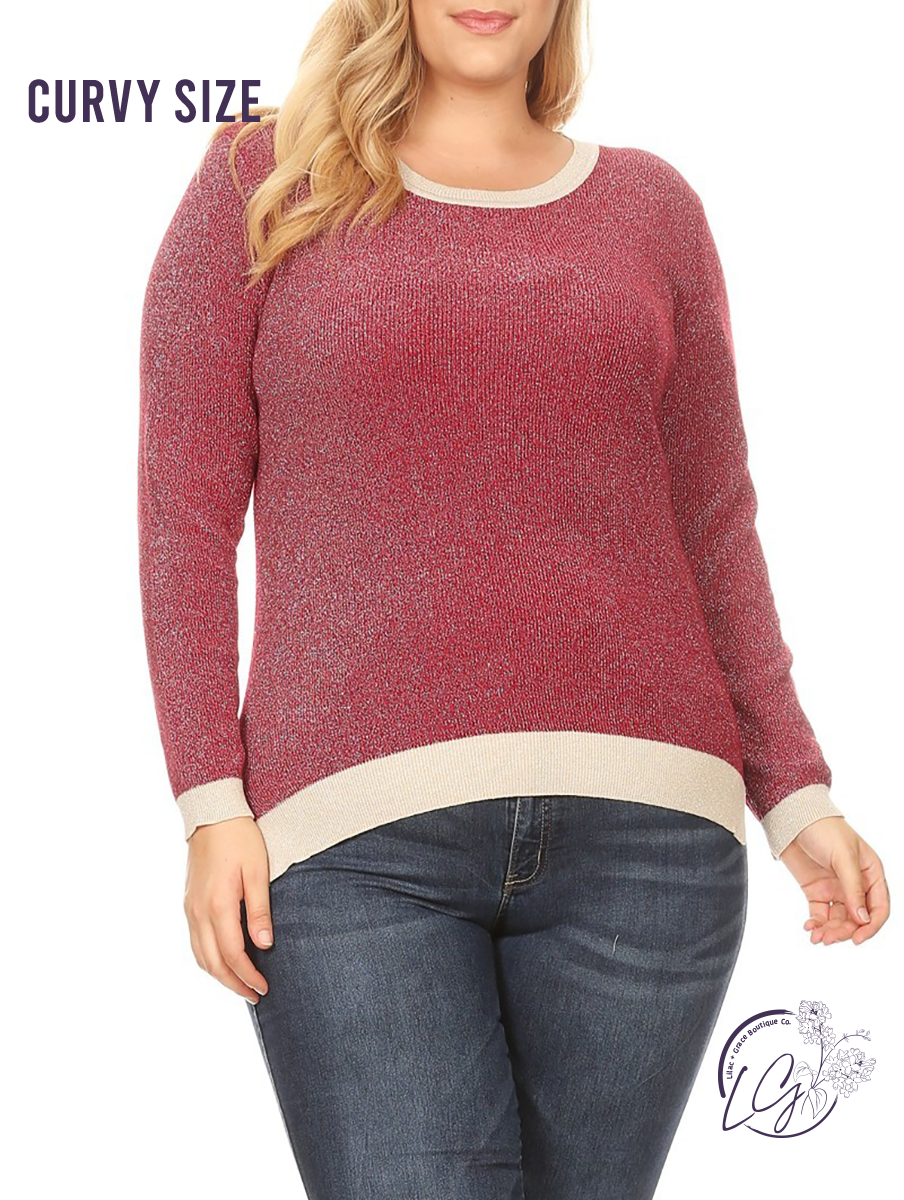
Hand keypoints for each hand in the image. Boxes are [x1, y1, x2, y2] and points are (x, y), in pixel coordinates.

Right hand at [183, 815, 272, 1001]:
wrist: (212, 815)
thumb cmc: (240, 839)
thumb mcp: (258, 871)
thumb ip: (260, 909)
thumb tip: (265, 944)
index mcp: (218, 905)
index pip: (232, 955)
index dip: (248, 976)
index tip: (264, 988)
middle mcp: (198, 911)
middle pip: (212, 962)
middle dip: (233, 984)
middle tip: (255, 996)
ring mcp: (189, 908)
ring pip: (199, 956)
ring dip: (219, 975)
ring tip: (241, 984)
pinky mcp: (188, 903)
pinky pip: (194, 942)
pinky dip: (207, 959)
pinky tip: (222, 961)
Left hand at [779, 816, 889, 945]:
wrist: (792, 818)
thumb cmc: (824, 829)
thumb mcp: (843, 857)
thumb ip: (853, 888)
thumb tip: (862, 919)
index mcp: (871, 873)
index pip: (879, 907)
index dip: (870, 926)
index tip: (856, 939)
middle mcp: (856, 884)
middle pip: (857, 918)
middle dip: (845, 931)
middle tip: (829, 938)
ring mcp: (836, 889)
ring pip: (839, 920)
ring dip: (830, 931)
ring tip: (817, 937)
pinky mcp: (817, 891)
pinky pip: (821, 915)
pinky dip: (817, 924)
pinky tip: (810, 928)